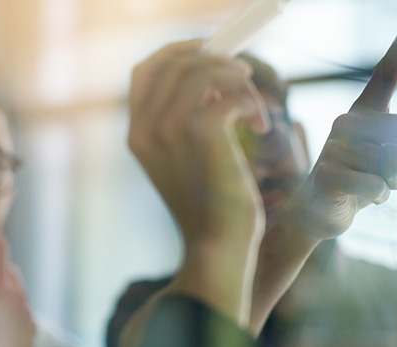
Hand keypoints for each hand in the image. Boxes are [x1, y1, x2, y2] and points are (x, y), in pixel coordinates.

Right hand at [127, 40, 269, 323]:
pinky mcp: (201, 135)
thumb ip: (185, 120)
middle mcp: (145, 129)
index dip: (175, 52)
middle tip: (243, 73)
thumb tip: (212, 80)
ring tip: (254, 108)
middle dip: (213, 58)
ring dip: (238, 80)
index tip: (207, 50)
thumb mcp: (186, 159)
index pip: (144, 71)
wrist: (216, 246)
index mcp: (136, 135)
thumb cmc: (209, 205)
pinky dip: (251, 103)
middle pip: (173, 62)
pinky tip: (259, 126)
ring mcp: (169, 130)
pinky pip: (229, 92)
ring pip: (203, 70)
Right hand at [285, 14, 396, 240]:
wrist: (318, 212)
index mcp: (364, 114)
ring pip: (394, 163)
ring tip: (373, 186)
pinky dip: (377, 197)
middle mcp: (346, 123)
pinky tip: (359, 197)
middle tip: (395, 176)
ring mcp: (334, 148)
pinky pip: (376, 185)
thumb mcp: (395, 161)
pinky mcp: (327, 174)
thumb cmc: (360, 180)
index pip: (386, 76)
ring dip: (393, 184)